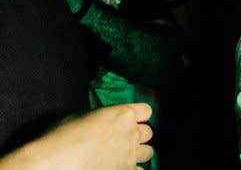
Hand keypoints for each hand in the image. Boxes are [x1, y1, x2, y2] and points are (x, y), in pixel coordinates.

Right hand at [12, 103, 153, 169]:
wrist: (57, 163)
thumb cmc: (61, 139)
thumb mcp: (79, 117)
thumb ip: (98, 118)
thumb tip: (98, 122)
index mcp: (122, 115)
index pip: (145, 111)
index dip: (138, 116)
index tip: (132, 120)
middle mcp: (131, 133)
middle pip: (148, 132)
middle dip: (138, 136)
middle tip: (124, 141)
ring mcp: (131, 155)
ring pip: (148, 152)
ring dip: (138, 154)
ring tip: (123, 157)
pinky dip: (132, 169)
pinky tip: (119, 168)